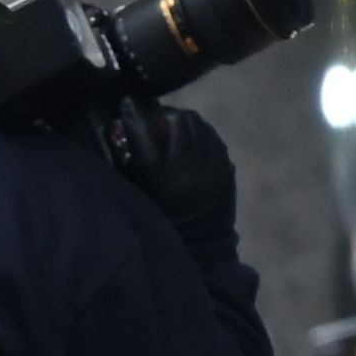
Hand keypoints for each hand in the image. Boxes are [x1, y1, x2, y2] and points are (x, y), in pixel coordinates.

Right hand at [105, 95, 243, 252]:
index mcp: (167, 166)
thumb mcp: (134, 182)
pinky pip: (211, 139)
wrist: (195, 246)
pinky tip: (189, 154)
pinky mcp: (228, 168)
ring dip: (183, 127)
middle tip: (152, 129)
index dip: (137, 114)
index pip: (151, 121)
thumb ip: (129, 146)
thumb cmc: (156, 216)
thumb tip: (128, 109)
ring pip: (198, 125)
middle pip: (179, 118)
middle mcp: (195, 160)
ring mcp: (216, 163)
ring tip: (171, 140)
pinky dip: (199, 140)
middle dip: (164, 119)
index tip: (128, 108)